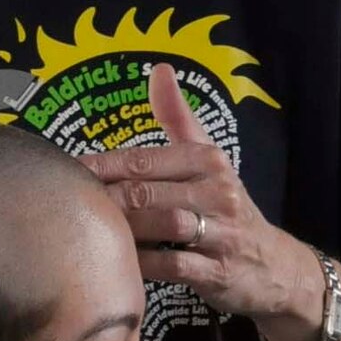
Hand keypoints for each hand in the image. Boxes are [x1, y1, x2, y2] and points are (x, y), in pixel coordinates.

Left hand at [82, 65, 313, 322]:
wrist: (274, 264)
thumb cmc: (225, 207)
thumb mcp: (209, 159)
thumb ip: (178, 117)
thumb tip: (159, 70)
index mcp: (208, 160)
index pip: (143, 159)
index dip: (100, 166)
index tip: (66, 172)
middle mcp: (217, 190)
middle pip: (146, 192)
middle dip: (105, 199)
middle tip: (67, 205)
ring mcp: (220, 232)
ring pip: (160, 224)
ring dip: (122, 229)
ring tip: (88, 232)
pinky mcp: (217, 269)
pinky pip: (171, 264)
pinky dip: (142, 263)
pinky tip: (120, 263)